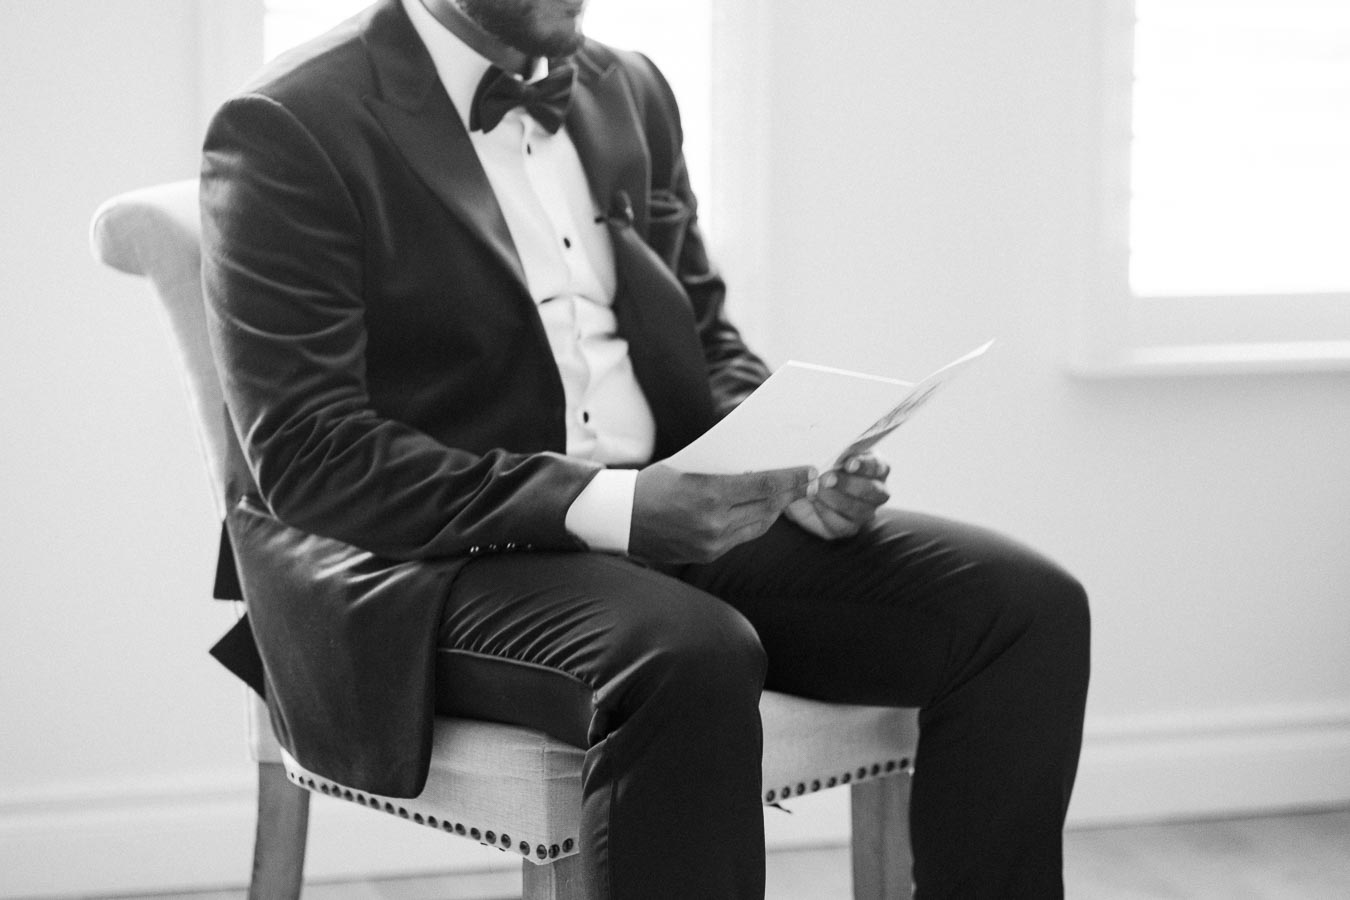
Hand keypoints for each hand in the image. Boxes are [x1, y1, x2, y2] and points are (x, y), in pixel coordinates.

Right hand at [630, 463, 817, 563]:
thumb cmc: (652, 484)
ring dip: (775, 509)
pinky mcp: (706, 555)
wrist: (620, 518)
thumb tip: (760, 468)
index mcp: (708, 495)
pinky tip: (762, 511)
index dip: (790, 479)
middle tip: (808, 482)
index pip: (763, 485)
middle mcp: (713, 523)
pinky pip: (741, 537)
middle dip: (790, 494)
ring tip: (787, 496)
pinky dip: (755, 523)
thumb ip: (723, 472)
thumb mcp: (687, 468)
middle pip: (767, 507)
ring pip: (759, 525)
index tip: (808, 472)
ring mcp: (711, 543)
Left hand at [784, 454, 889, 540]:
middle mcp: (876, 491)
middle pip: (873, 491)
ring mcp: (865, 511)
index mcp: (875, 468)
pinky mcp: (849, 527)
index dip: (865, 465)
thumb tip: (825, 460)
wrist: (802, 488)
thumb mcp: (822, 455)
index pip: (878, 466)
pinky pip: (843, 525)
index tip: (848, 464)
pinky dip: (827, 513)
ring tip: (816, 489)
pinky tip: (814, 501)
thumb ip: (829, 455)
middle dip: (849, 484)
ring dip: (836, 499)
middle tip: (826, 478)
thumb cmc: (819, 466)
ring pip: (860, 510)